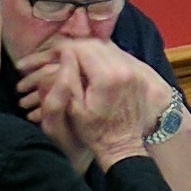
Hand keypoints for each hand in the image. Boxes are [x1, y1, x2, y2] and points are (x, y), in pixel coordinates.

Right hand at [20, 39, 177, 162]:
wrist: (122, 145)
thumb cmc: (94, 131)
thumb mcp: (74, 109)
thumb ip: (68, 79)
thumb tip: (66, 53)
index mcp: (106, 78)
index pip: (82, 49)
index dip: (64, 49)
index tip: (52, 53)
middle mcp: (123, 69)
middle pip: (96, 45)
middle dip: (77, 46)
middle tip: (61, 53)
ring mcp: (133, 72)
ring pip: (108, 47)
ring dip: (90, 49)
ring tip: (74, 57)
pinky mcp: (138, 75)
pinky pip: (118, 55)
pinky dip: (102, 55)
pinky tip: (91, 63)